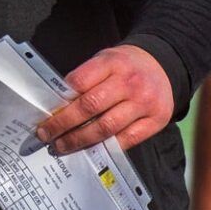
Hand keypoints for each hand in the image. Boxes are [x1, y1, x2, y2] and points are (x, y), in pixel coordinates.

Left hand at [35, 44, 173, 152]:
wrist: (164, 65)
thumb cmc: (126, 66)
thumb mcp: (106, 59)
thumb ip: (86, 78)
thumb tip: (59, 106)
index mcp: (113, 62)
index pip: (81, 81)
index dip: (61, 99)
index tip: (46, 112)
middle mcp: (130, 82)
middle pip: (90, 106)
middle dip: (63, 123)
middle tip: (46, 134)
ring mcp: (145, 102)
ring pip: (107, 127)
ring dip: (80, 140)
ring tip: (63, 145)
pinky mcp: (156, 120)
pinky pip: (127, 140)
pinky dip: (106, 147)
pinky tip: (91, 150)